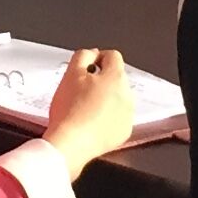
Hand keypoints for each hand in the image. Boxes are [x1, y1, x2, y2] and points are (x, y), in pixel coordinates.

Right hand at [39, 46, 136, 171]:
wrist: (71, 143)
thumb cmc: (70, 111)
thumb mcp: (70, 74)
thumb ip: (83, 56)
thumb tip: (93, 54)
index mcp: (115, 77)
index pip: (112, 56)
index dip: (96, 60)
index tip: (86, 70)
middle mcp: (127, 94)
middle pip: (116, 78)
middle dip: (101, 81)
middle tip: (80, 91)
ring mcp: (127, 114)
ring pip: (117, 98)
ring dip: (105, 99)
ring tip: (84, 109)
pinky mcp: (124, 131)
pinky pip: (117, 118)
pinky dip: (107, 118)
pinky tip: (91, 122)